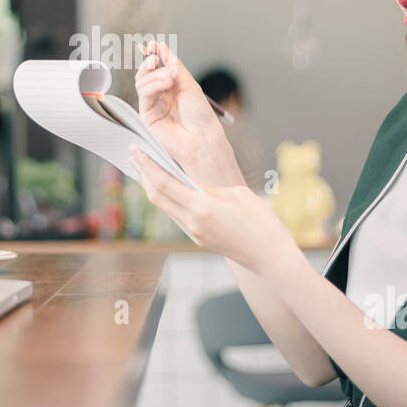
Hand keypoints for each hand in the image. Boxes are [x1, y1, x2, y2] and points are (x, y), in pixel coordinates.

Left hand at [128, 144, 293, 274]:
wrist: (270, 256)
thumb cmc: (262, 224)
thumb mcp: (237, 195)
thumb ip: (211, 189)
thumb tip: (195, 186)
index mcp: (201, 208)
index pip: (164, 184)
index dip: (147, 165)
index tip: (136, 150)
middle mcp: (192, 223)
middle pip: (157, 197)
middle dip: (144, 174)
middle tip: (136, 155)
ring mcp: (194, 233)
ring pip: (165, 207)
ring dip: (154, 187)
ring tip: (149, 168)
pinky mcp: (199, 238)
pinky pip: (176, 215)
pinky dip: (168, 199)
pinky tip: (170, 188)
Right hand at [134, 41, 243, 187]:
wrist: (201, 137)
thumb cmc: (200, 114)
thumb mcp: (189, 83)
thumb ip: (173, 65)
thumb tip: (160, 46)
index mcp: (172, 88)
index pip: (158, 68)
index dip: (154, 55)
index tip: (153, 45)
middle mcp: (161, 96)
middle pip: (146, 73)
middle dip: (150, 63)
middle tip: (156, 57)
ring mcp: (153, 105)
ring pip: (142, 81)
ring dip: (154, 74)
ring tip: (170, 76)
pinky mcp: (146, 115)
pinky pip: (144, 93)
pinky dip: (153, 84)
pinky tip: (166, 83)